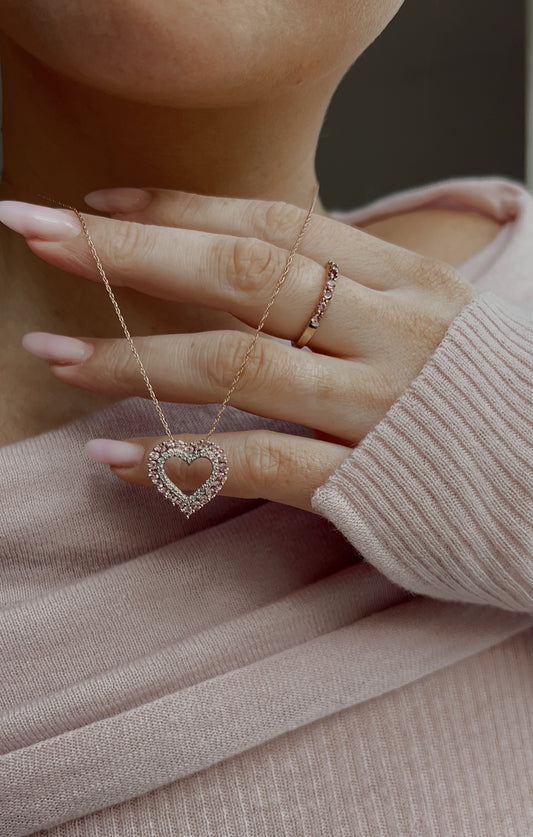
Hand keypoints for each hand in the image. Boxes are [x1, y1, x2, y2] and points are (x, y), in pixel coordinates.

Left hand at [19, 188, 475, 511]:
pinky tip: (115, 459)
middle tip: (41, 232)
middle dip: (131, 252)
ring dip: (137, 359)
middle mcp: (388, 333)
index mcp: (405, 280)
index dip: (181, 211)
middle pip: (244, 278)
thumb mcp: (434, 320)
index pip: (277, 226)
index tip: (101, 203)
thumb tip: (258, 274)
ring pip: (242, 367)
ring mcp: (378, 409)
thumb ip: (352, 295)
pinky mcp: (370, 486)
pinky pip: (262, 466)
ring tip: (56, 355)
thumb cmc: (489, 399)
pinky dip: (183, 461)